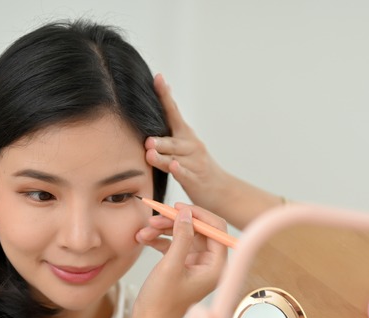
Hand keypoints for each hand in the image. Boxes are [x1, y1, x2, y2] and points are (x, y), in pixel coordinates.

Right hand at [134, 203, 227, 317]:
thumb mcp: (171, 266)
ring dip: (164, 230)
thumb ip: (181, 237)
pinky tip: (144, 239)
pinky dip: (160, 240)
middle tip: (156, 217)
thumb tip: (186, 214)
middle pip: (198, 230)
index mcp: (216, 267)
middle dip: (175, 222)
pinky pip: (175, 244)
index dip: (198, 215)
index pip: (216, 230)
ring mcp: (196, 264)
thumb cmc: (161, 303)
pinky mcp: (183, 266)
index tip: (178, 207)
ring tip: (144, 231)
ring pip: (183, 235)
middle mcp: (209, 264)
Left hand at [145, 74, 229, 209]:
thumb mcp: (184, 144)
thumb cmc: (196, 165)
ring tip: (150, 152)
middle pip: (173, 140)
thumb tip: (160, 99)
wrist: (221, 188)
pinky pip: (185, 173)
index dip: (165, 95)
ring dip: (163, 156)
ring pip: (176, 158)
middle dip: (161, 139)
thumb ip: (170, 128)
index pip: (173, 112)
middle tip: (147, 139)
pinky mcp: (195, 178)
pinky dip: (179, 170)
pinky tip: (174, 166)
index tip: (158, 78)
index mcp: (185, 134)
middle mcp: (191, 145)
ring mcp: (195, 162)